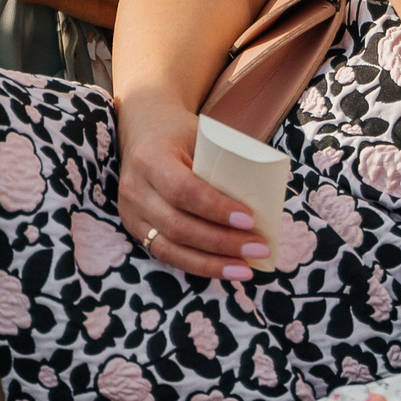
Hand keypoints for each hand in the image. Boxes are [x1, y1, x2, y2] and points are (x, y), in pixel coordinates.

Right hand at [114, 89, 269, 279]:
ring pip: (171, 249)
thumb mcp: (201, 135)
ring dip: (212, 263)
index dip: (216, 208)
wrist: (143, 130)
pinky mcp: (135, 230)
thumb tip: (270, 194)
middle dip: (222, 242)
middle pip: (178, 226)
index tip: (250, 219)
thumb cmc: (180, 132)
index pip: (183, 190)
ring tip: (246, 268)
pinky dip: (198, 265)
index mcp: (150, 158)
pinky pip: (167, 255)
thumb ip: (224, 162)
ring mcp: (131, 213)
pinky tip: (224, 270)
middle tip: (258, 247)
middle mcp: (135, 189)